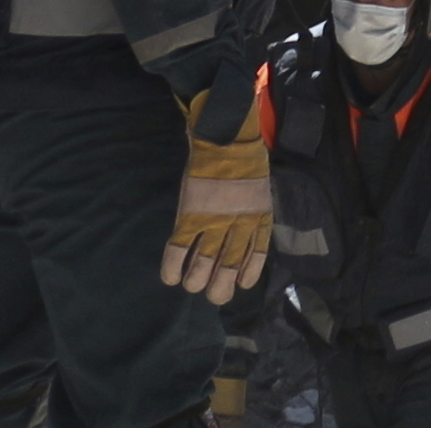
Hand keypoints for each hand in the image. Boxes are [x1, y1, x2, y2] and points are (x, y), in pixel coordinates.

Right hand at [160, 97, 275, 301]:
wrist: (227, 136)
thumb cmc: (245, 161)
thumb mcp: (259, 192)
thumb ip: (252, 216)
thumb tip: (244, 239)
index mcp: (259, 218)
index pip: (256, 257)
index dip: (246, 276)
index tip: (239, 285)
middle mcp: (239, 225)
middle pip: (228, 269)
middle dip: (218, 290)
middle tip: (211, 293)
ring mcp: (214, 221)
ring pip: (202, 266)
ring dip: (195, 281)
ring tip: (191, 284)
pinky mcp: (191, 215)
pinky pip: (179, 250)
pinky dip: (172, 268)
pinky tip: (170, 277)